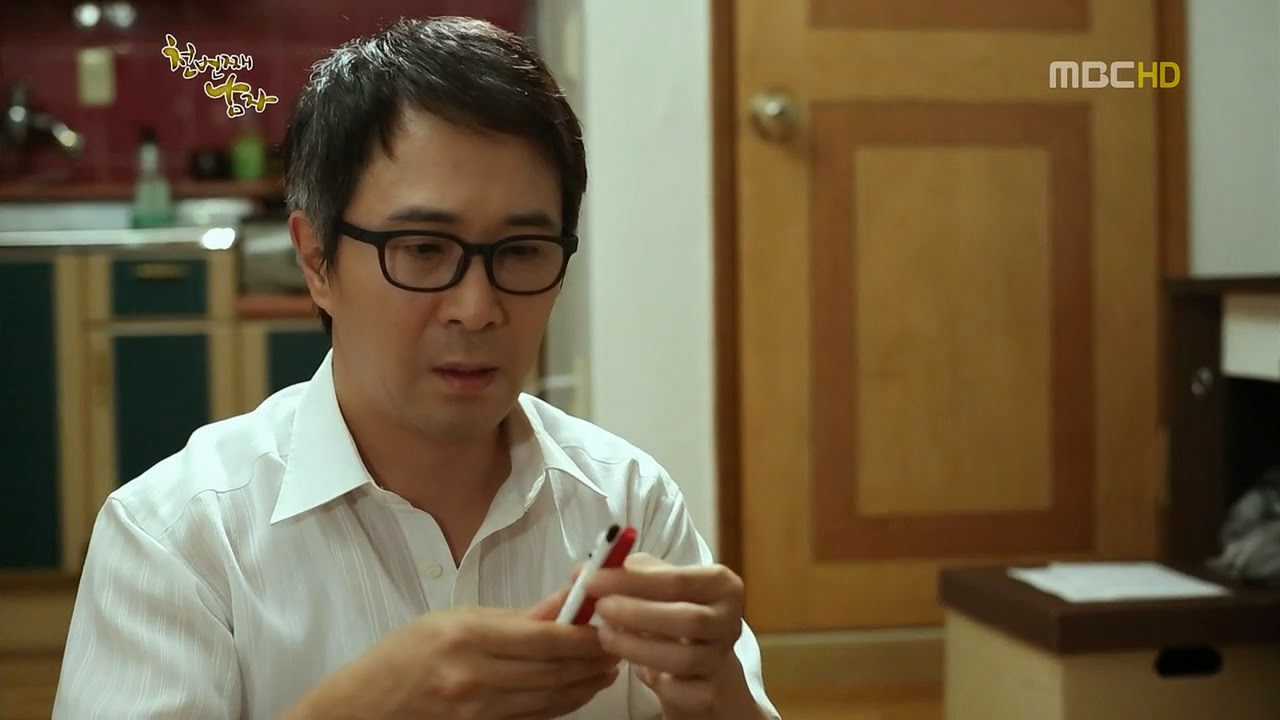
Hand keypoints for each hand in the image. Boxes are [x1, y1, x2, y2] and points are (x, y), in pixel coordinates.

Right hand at [284, 577, 618, 719]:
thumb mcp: (456, 619)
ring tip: (605, 669)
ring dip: (585, 685)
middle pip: (555, 672)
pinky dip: (560, 704)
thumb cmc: (405, 655)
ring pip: (551, 700)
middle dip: (593, 661)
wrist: (363, 708)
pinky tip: (575, 691)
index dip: (585, 634)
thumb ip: (515, 617)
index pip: (545, 638)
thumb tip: (564, 602)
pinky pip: (534, 718)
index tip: (608, 623)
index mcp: (468, 638)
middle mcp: (476, 678)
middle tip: (618, 647)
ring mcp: (479, 712)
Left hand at [585, 553, 752, 718]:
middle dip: (637, 614)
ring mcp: (721, 661)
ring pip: (682, 659)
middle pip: (688, 619)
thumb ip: (628, 574)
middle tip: (600, 608)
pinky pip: (677, 690)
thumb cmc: (675, 614)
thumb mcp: (659, 586)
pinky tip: (633, 666)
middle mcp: (729, 622)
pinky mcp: (709, 694)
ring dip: (636, 647)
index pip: (679, 580)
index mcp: (722, 585)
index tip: (593, 580)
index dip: (633, 580)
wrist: (703, 666)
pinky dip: (651, 679)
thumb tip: (587, 571)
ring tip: (605, 635)